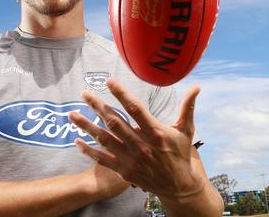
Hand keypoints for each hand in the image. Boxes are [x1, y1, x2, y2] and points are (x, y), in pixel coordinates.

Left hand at [69, 78, 203, 201]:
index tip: (109, 81)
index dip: (121, 94)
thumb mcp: (186, 131)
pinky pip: (102, 159)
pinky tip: (77, 140)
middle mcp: (141, 144)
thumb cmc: (181, 154)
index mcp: (155, 132)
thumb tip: (196, 87)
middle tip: (84, 94)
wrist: (178, 186)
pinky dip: (89, 150)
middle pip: (115, 122)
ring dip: (87, 126)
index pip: (135, 108)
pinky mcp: (124, 170)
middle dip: (98, 106)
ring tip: (72, 114)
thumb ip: (188, 107)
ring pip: (104, 139)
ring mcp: (131, 158)